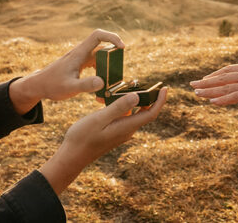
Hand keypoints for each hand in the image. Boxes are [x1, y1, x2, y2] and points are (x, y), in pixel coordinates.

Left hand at [9, 29, 123, 114]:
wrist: (39, 85)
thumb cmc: (52, 85)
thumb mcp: (69, 88)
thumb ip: (85, 85)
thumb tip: (102, 82)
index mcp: (79, 53)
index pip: (98, 35)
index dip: (112, 37)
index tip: (122, 47)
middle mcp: (81, 53)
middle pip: (102, 45)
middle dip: (114, 53)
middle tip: (119, 68)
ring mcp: (81, 58)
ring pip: (100, 55)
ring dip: (109, 63)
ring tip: (112, 77)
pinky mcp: (80, 64)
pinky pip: (96, 63)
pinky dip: (102, 69)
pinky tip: (102, 83)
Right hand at [39, 88, 167, 193]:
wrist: (72, 156)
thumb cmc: (83, 137)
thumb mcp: (99, 119)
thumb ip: (118, 108)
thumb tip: (137, 97)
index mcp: (127, 127)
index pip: (151, 113)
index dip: (160, 100)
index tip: (165, 88)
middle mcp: (127, 130)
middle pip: (143, 111)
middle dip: (144, 95)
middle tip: (138, 80)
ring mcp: (120, 132)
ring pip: (131, 112)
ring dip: (127, 98)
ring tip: (119, 86)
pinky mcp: (113, 132)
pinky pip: (121, 115)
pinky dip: (117, 105)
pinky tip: (103, 98)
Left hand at [190, 63, 237, 105]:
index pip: (227, 70)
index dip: (215, 75)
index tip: (206, 79)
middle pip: (221, 77)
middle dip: (206, 81)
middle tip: (193, 84)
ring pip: (223, 87)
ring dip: (208, 91)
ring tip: (196, 93)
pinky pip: (232, 97)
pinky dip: (221, 99)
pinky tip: (212, 102)